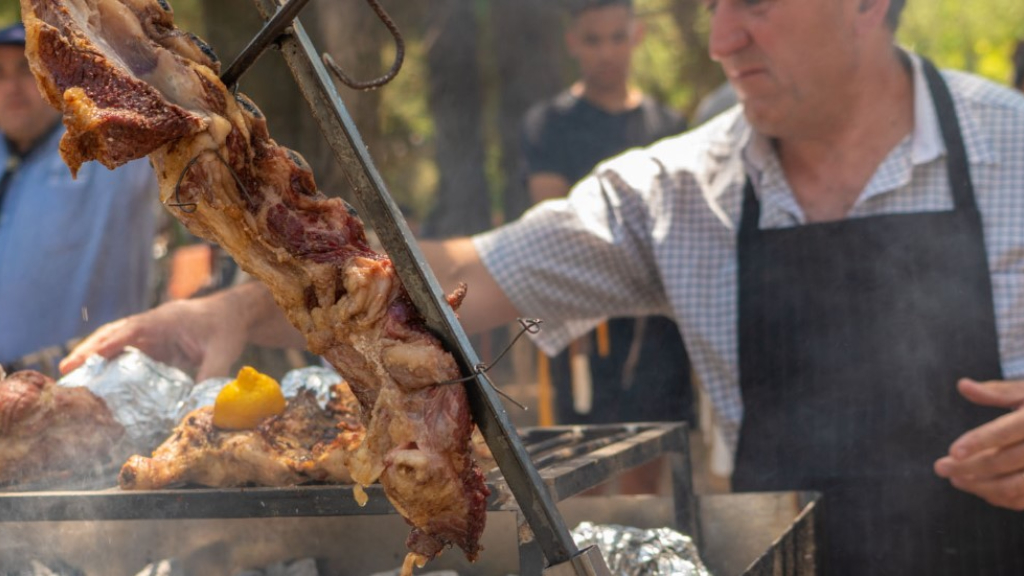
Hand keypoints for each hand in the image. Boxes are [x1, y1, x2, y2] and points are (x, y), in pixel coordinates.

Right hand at [60, 292, 250, 380]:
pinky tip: (98, 383)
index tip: (88, 357)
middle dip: (88, 350)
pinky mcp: (152, 345)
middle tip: (65, 369)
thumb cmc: (226, 328)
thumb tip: (195, 406)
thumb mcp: (223, 352)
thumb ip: (209, 376)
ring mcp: (149, 334)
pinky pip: (126, 354)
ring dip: (93, 357)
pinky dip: (109, 365)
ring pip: (114, 344)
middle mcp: (151, 325)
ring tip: (71, 377)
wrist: (234, 314)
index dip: (109, 344)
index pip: (131, 330)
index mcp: (165, 320)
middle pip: (113, 335)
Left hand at [934, 378, 1023, 510]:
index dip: (978, 441)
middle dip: (968, 468)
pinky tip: (981, 490)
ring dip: (981, 487)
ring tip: (956, 479)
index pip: (1004, 431)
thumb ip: (996, 392)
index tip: (952, 452)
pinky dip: (1002, 499)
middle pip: (1004, 461)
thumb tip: (962, 385)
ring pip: (1014, 487)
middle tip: (940, 468)